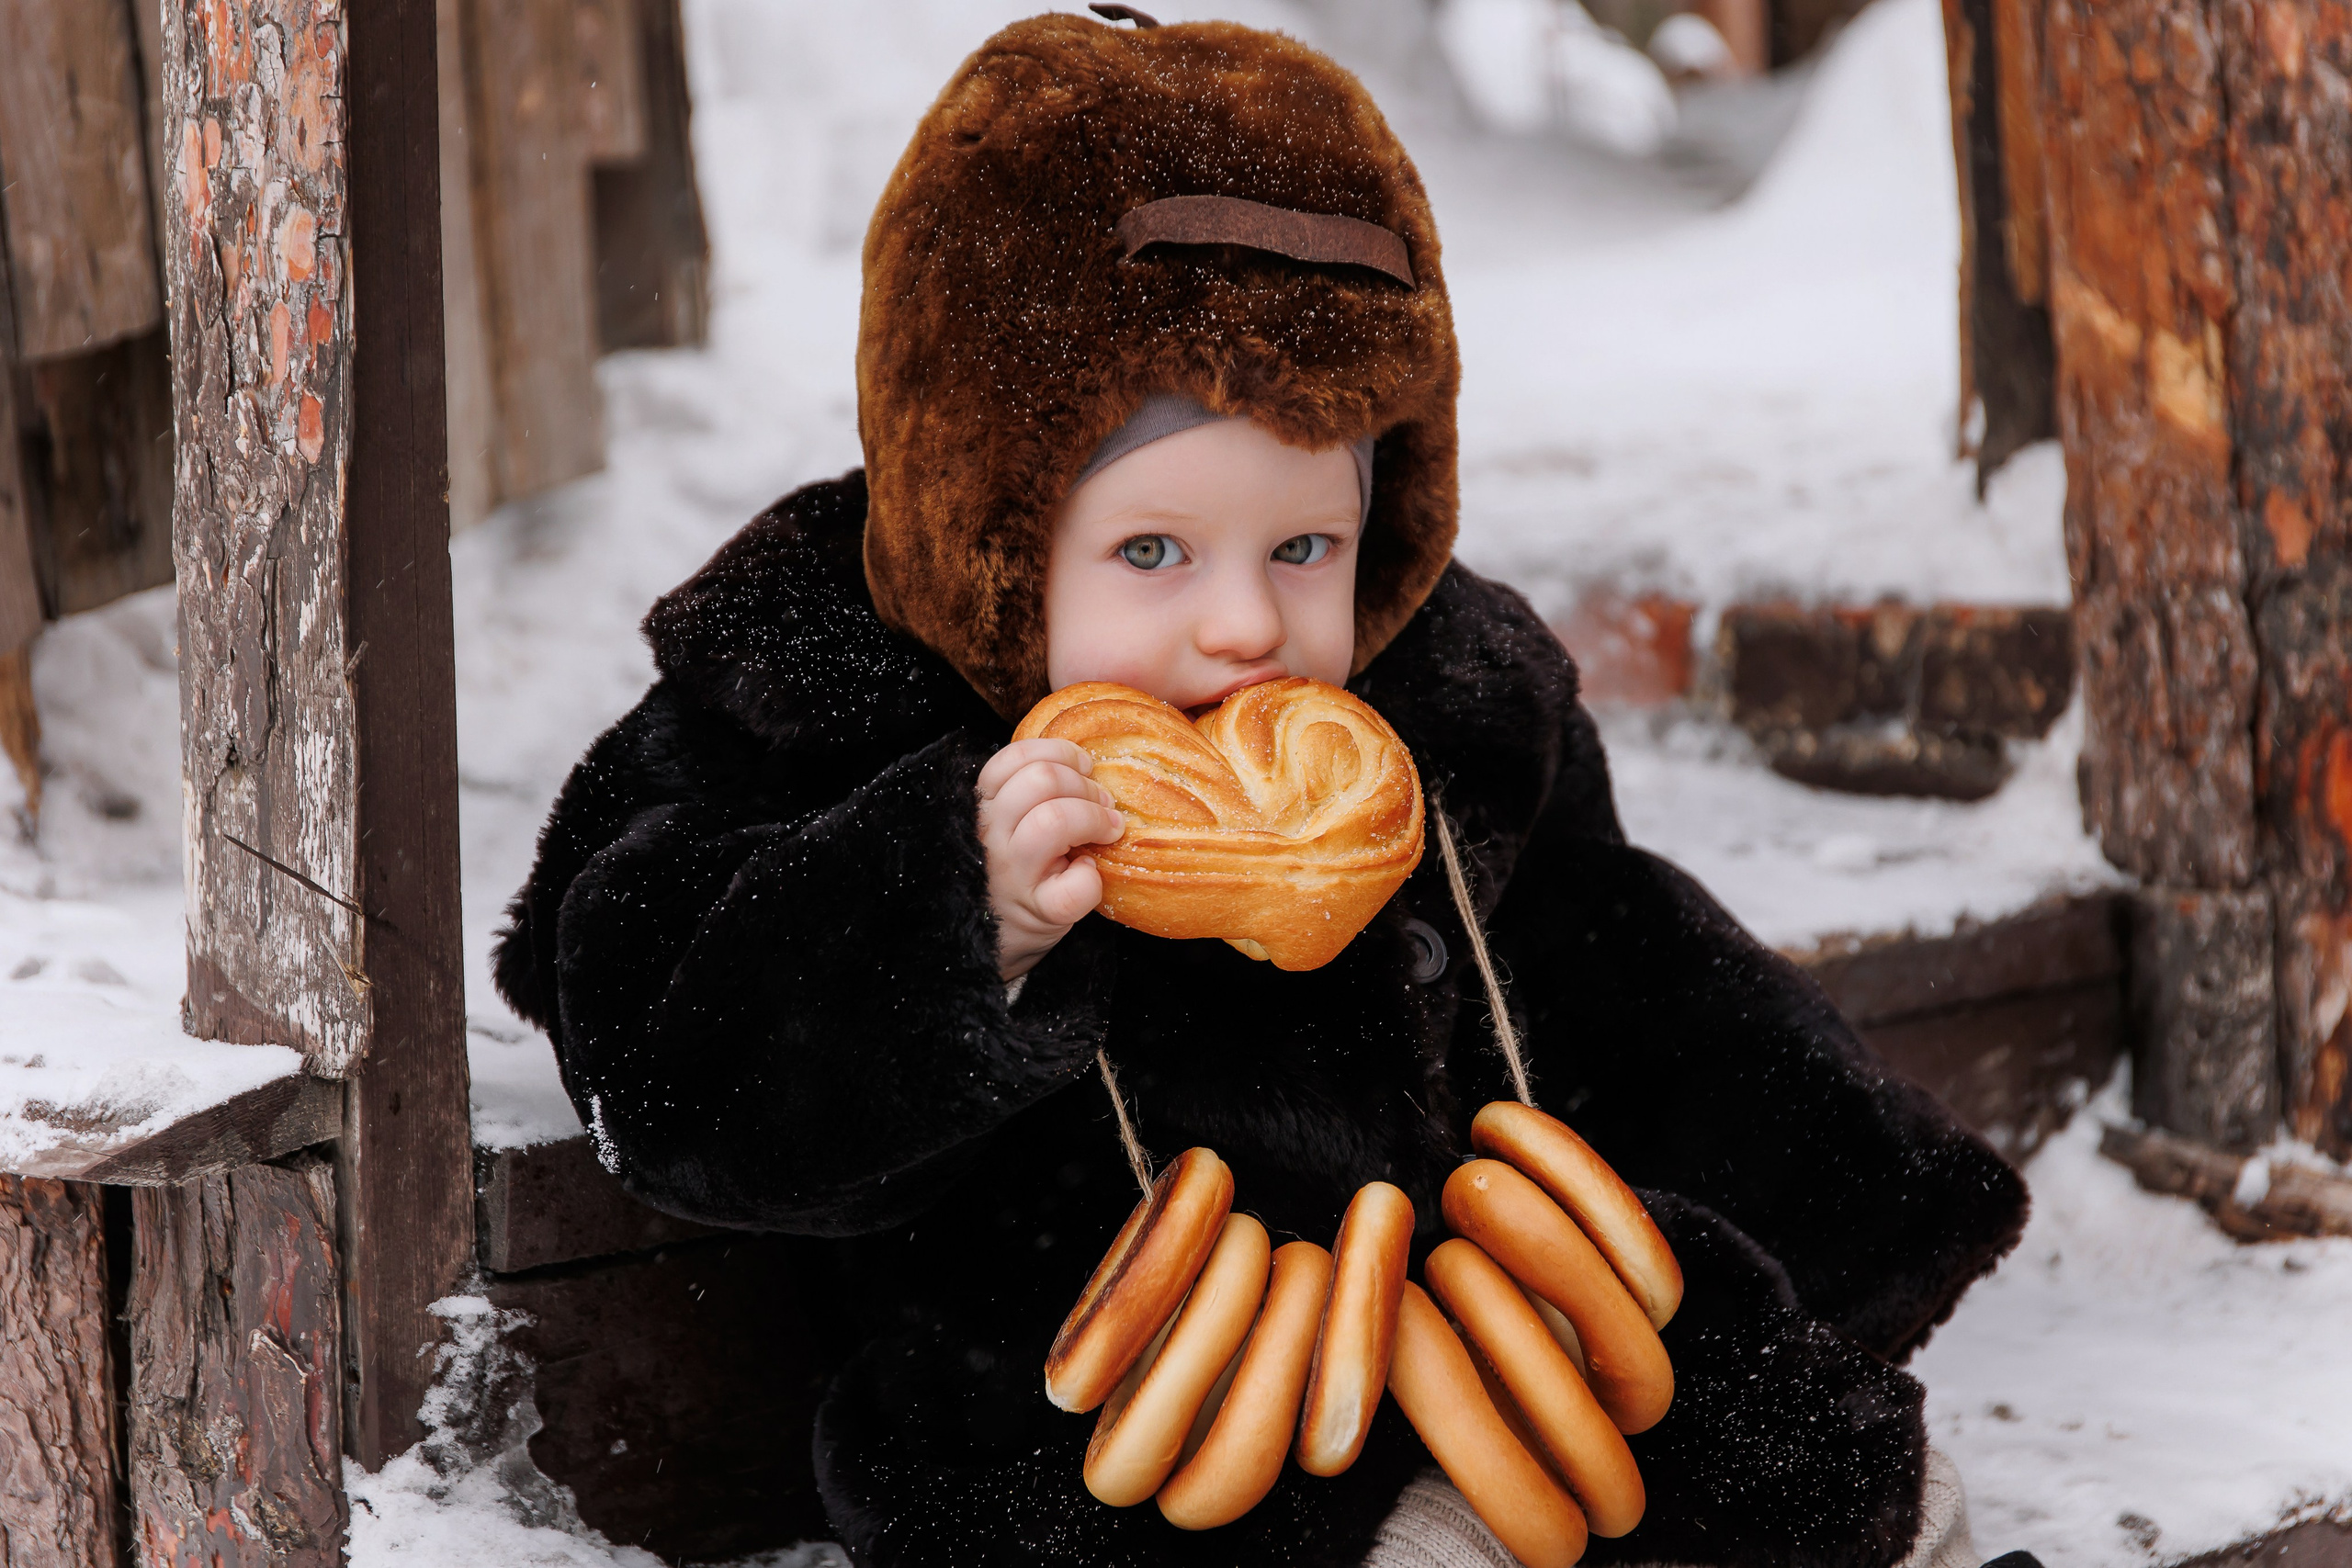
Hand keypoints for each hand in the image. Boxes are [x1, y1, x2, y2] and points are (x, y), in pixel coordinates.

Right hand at [977, 739, 1124, 982]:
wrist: (991, 941)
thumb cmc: (1012, 871)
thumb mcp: (1006, 825)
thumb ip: (1026, 793)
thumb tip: (1085, 763)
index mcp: (981, 808)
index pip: (1014, 758)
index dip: (1059, 753)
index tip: (1083, 767)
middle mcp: (989, 836)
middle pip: (1041, 779)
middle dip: (1084, 785)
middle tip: (1102, 804)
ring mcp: (1012, 875)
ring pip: (1054, 820)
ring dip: (1094, 818)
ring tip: (1109, 830)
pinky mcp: (1039, 912)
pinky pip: (1075, 886)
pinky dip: (1091, 877)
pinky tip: (1089, 874)